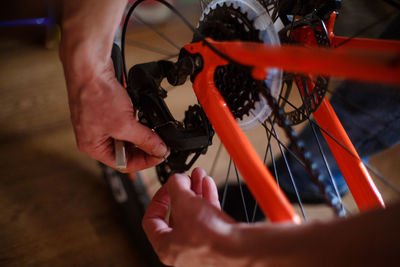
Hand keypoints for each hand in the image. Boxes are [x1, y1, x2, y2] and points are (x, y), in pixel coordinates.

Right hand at [60, 0, 168, 171]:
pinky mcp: (106, 111)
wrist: (90, 67)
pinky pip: (125, 123)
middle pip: (125, 151)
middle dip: (144, 148)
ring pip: (126, 137)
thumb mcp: (124, 124)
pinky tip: (145, 120)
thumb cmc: (96, 94)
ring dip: (141, 136)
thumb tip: (159, 150)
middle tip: (162, 145)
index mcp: (93, 146)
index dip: (144, 162)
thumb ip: (144, 139)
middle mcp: (94, 137)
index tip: (160, 155)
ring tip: (155, 133)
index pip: (123, 164)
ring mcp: (100, 123)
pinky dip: (137, 124)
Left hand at [143, 168, 242, 266]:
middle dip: (182, 191)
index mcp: (166, 247)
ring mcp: (201, 245)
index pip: (152, 221)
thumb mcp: (184, 203)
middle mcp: (182, 249)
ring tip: (198, 175)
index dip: (157, 199)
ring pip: (194, 213)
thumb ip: (175, 186)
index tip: (167, 187)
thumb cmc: (210, 237)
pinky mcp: (217, 240)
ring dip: (195, 191)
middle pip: (176, 213)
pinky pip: (208, 216)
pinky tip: (208, 184)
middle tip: (186, 178)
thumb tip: (175, 180)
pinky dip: (207, 198)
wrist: (241, 249)